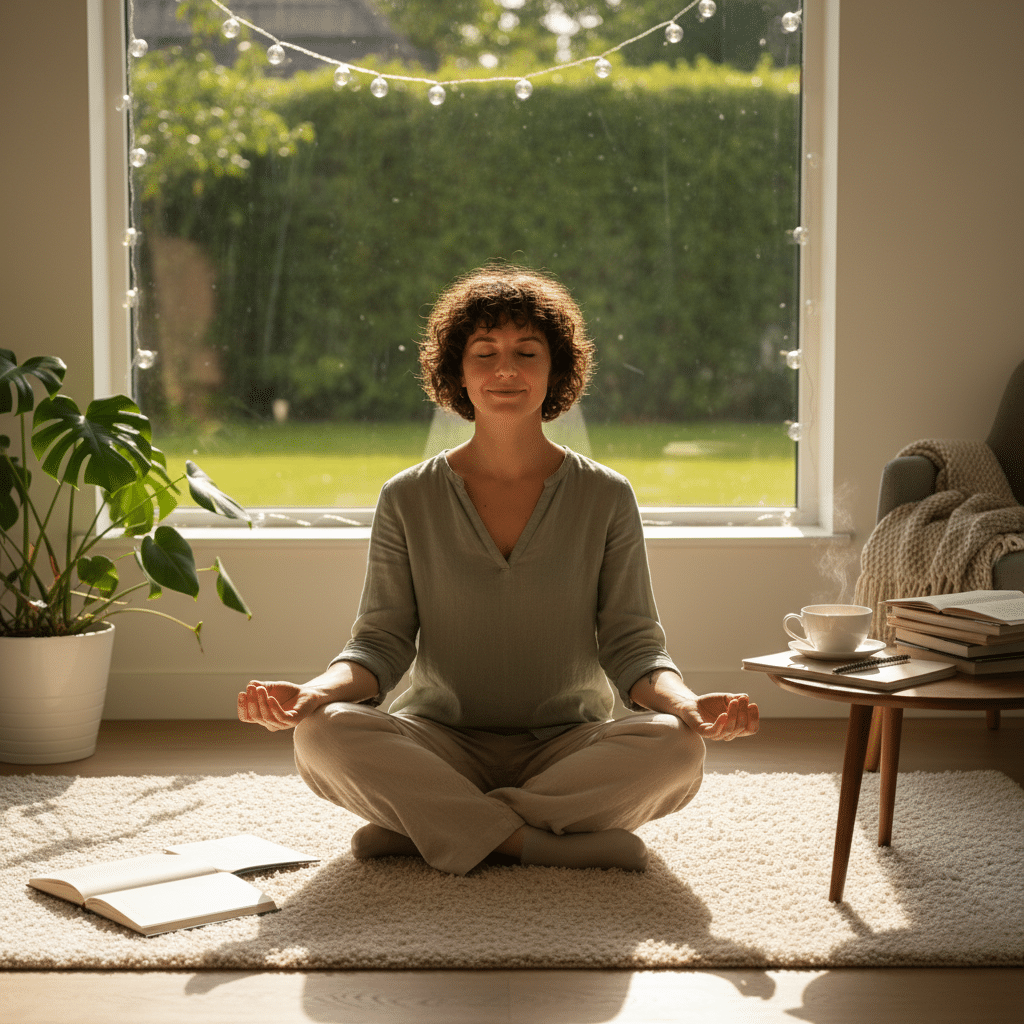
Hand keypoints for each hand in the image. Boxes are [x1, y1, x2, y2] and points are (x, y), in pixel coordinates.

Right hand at [237, 681, 323, 731]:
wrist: (306, 693)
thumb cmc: (287, 692)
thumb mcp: (270, 687)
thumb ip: (260, 686)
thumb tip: (250, 684)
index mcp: (262, 717)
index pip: (246, 717)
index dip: (242, 707)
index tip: (242, 692)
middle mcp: (270, 723)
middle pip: (255, 716)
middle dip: (251, 701)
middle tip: (252, 687)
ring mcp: (281, 724)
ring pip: (266, 717)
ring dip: (261, 702)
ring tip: (261, 689)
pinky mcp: (293, 721)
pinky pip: (280, 717)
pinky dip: (274, 707)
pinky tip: (271, 697)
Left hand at [628, 672, 758, 741]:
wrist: (691, 703)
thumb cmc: (710, 703)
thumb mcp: (727, 698)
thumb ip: (737, 698)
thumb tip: (746, 698)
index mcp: (735, 727)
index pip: (750, 729)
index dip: (754, 718)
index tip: (752, 704)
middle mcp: (727, 733)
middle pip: (742, 728)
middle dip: (743, 712)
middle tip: (741, 700)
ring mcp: (715, 734)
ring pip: (730, 730)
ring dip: (734, 715)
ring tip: (733, 702)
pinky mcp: (703, 731)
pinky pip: (714, 732)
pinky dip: (720, 724)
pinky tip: (723, 714)